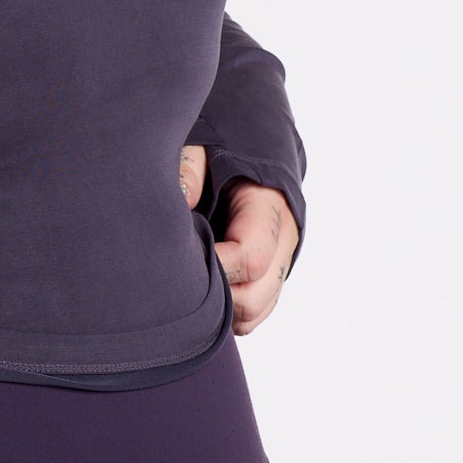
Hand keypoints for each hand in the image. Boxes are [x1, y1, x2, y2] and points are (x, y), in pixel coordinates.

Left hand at [177, 149, 299, 337]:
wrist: (250, 155)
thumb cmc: (222, 153)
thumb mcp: (203, 149)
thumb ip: (190, 168)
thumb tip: (181, 200)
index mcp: (271, 208)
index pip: (251, 256)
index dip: (215, 266)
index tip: (180, 260)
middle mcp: (284, 242)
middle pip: (255, 297)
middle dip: (214, 296)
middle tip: (178, 278)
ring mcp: (281, 264)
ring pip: (255, 312)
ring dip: (220, 309)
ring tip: (188, 285)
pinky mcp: (271, 279)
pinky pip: (253, 314)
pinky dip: (228, 313)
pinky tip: (202, 290)